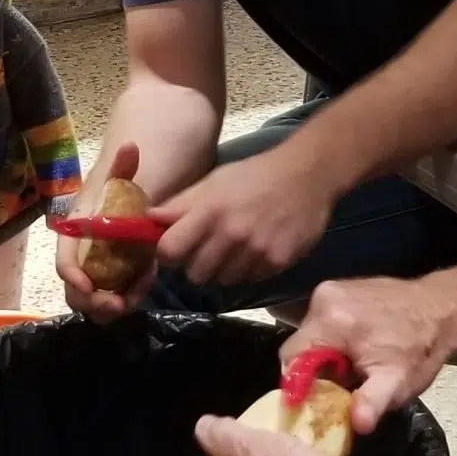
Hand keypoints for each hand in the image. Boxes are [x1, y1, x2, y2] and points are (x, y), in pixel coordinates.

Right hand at [57, 142, 154, 321]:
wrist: (132, 197)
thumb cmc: (121, 188)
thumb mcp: (122, 177)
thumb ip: (123, 168)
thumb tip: (130, 146)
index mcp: (76, 234)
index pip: (65, 261)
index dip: (72, 276)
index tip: (89, 285)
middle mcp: (81, 257)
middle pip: (75, 290)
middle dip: (93, 301)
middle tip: (118, 304)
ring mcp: (97, 271)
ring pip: (94, 300)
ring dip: (111, 305)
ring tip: (134, 297)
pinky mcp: (114, 279)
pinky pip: (115, 297)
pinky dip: (128, 296)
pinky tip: (145, 282)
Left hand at [154, 145, 340, 289]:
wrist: (307, 174)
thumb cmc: (254, 175)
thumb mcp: (213, 182)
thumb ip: (180, 205)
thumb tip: (148, 220)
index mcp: (209, 211)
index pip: (169, 251)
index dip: (169, 253)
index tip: (176, 248)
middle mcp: (231, 234)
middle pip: (194, 274)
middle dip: (196, 264)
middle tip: (209, 248)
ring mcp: (256, 251)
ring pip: (222, 281)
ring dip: (224, 268)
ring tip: (236, 246)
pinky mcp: (277, 262)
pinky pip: (250, 279)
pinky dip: (249, 269)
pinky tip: (258, 247)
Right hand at [284, 276, 456, 432]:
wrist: (443, 309)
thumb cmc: (420, 348)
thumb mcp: (398, 382)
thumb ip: (372, 402)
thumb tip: (357, 424)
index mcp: (330, 321)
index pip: (290, 358)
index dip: (299, 384)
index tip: (317, 401)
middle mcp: (323, 298)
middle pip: (299, 346)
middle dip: (314, 370)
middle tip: (339, 387)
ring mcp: (331, 288)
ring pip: (310, 334)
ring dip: (324, 355)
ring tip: (351, 369)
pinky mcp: (340, 287)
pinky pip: (323, 321)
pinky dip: (333, 338)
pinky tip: (357, 349)